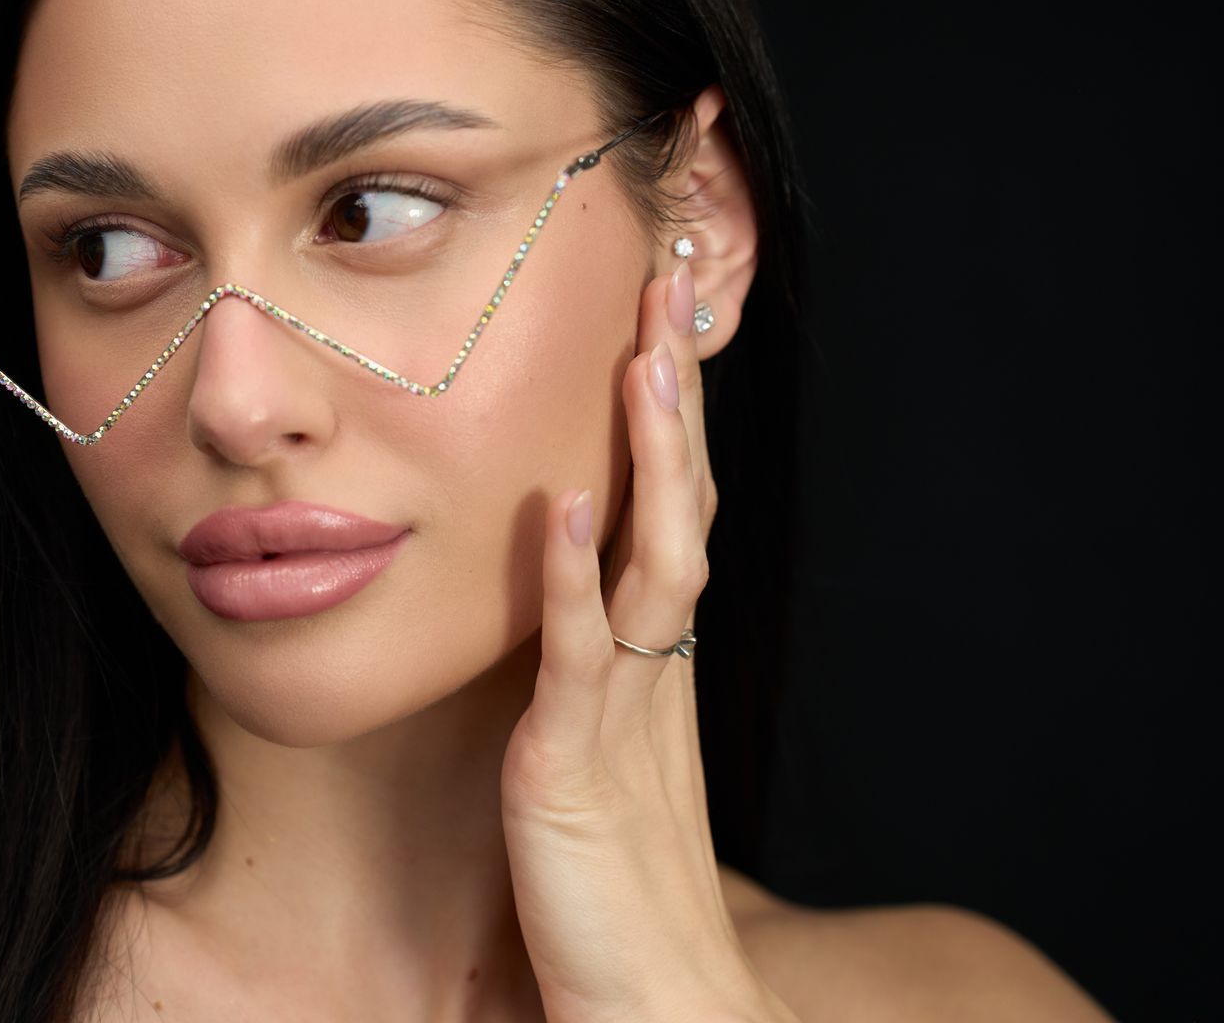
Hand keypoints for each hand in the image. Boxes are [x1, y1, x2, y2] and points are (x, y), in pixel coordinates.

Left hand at [499, 261, 797, 1021]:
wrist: (656, 1002)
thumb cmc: (614, 884)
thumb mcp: (595, 749)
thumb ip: (580, 668)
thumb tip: (553, 591)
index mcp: (651, 655)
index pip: (672, 503)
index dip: (670, 409)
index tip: (660, 311)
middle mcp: (654, 666)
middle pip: (680, 502)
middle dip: (675, 393)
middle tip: (674, 281)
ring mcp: (626, 710)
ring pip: (655, 557)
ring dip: (654, 455)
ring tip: (647, 356)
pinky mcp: (580, 766)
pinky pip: (581, 658)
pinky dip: (577, 579)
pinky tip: (570, 504)